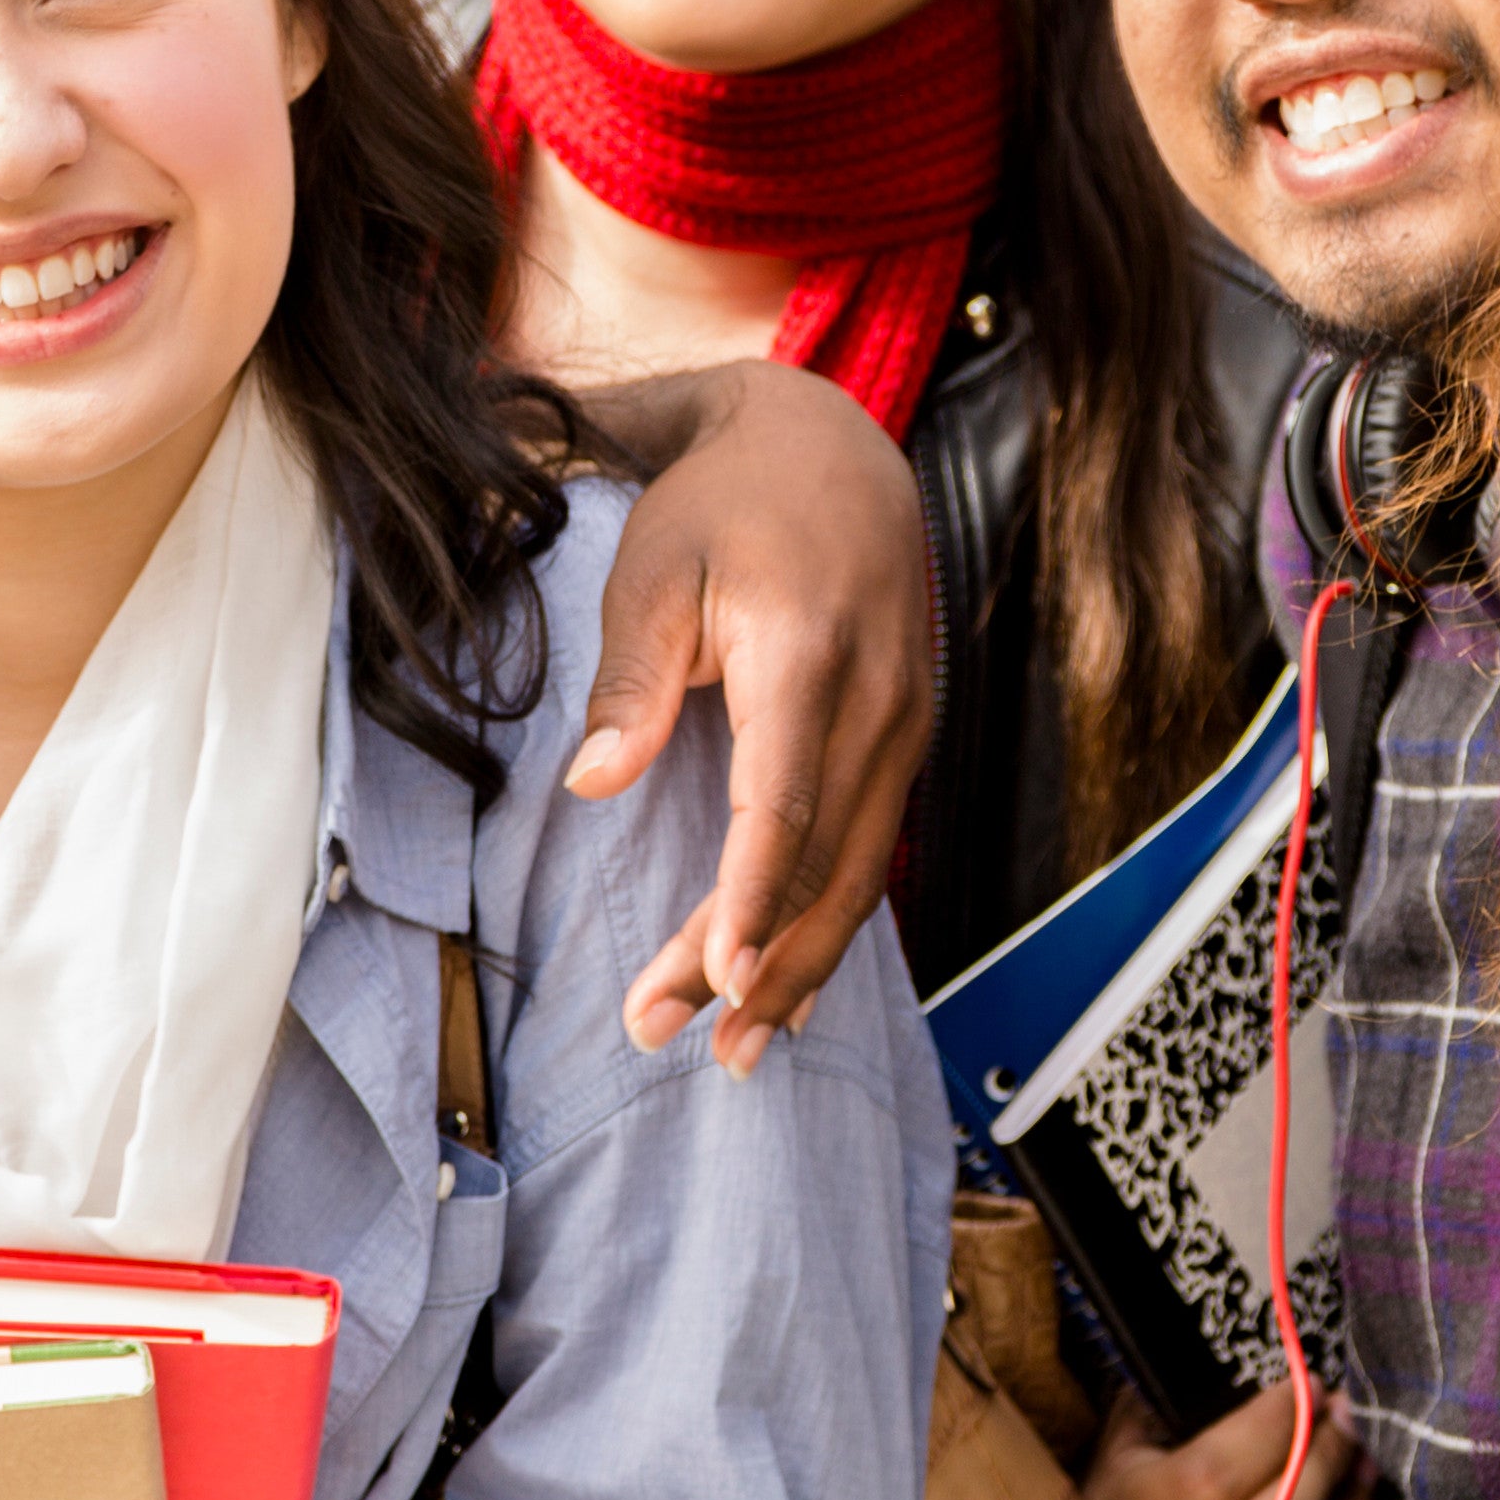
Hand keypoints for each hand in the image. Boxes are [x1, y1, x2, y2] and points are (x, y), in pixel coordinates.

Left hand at [571, 365, 934, 1070]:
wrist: (830, 447)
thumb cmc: (723, 504)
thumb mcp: (654, 564)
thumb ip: (630, 677)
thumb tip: (593, 784)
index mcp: (809, 655)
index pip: (786, 804)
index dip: (752, 898)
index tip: (717, 976)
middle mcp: (879, 701)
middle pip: (823, 864)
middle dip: (754, 966)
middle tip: (670, 1036)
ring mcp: (906, 726)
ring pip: (859, 875)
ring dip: (800, 971)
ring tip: (733, 1052)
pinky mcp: (906, 742)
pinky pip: (876, 854)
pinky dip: (834, 929)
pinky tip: (793, 997)